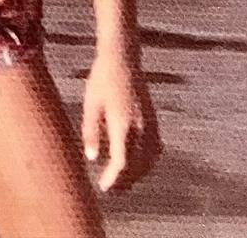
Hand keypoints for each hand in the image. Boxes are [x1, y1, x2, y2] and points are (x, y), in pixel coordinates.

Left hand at [82, 53, 161, 191]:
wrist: (122, 57)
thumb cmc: (102, 79)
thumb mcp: (90, 104)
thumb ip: (91, 132)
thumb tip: (91, 158)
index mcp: (123, 125)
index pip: (122, 163)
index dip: (114, 179)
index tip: (104, 187)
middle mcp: (140, 127)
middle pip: (138, 165)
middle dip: (126, 180)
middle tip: (112, 188)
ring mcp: (149, 122)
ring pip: (150, 158)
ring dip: (138, 172)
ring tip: (124, 178)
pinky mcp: (153, 117)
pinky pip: (155, 147)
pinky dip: (148, 159)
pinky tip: (138, 160)